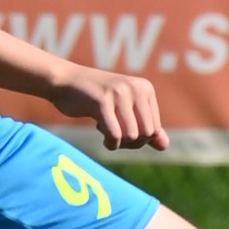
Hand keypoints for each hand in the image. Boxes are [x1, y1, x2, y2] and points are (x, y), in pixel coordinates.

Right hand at [51, 66, 168, 151]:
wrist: (64, 81)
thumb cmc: (93, 98)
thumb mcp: (124, 109)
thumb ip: (144, 126)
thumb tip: (164, 147)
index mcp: (145, 88)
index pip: (154, 128)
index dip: (140, 140)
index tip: (123, 133)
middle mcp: (136, 88)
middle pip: (146, 134)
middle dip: (131, 144)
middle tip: (116, 138)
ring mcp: (119, 93)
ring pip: (132, 136)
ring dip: (119, 143)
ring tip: (107, 133)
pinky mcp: (102, 101)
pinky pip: (115, 135)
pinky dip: (111, 144)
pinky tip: (103, 138)